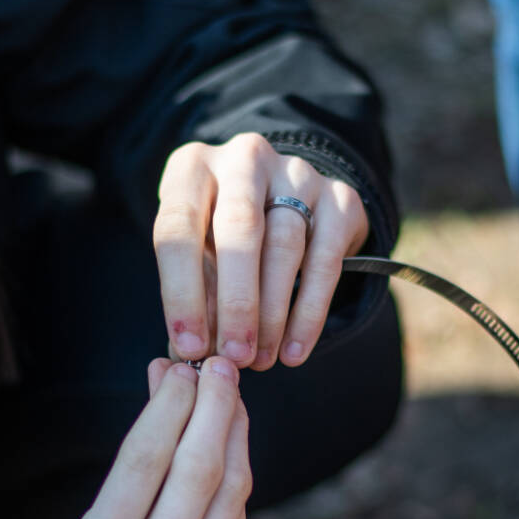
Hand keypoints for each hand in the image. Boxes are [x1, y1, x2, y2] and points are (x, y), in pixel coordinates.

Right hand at [28, 356, 253, 518]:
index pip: (141, 464)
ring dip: (234, 437)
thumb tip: (165, 390)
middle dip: (212, 408)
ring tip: (230, 397)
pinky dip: (236, 482)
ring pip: (228, 497)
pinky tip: (232, 453)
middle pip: (194, 473)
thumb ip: (129, 479)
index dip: (169, 406)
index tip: (182, 367)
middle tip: (219, 366)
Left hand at [153, 132, 368, 370]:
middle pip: (239, 229)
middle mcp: (245, 159)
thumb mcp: (197, 253)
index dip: (181, 292)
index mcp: (192, 168)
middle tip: (233, 356)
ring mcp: (296, 173)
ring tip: (261, 359)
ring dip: (272, 313)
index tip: (190, 345)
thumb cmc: (222, 234)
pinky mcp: (340, 197)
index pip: (178, 228)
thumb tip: (193, 353)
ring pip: (285, 246)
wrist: (285, 197)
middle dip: (235, 302)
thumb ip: (196, 293)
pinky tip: (295, 350)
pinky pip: (326, 260)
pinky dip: (309, 312)